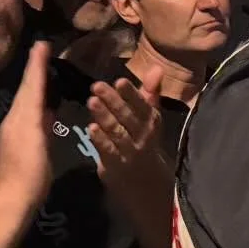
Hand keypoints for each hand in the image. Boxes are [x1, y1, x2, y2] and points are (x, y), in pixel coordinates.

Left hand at [0, 41, 53, 208]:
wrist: (15, 196)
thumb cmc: (31, 171)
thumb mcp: (39, 142)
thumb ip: (42, 119)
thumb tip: (48, 102)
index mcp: (22, 116)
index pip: (31, 84)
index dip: (37, 65)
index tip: (43, 44)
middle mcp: (17, 119)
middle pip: (27, 89)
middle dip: (35, 70)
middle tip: (44, 51)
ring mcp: (18, 130)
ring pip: (28, 100)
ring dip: (37, 84)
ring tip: (48, 71)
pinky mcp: (23, 142)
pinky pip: (32, 113)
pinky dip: (39, 102)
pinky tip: (48, 105)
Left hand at [87, 70, 166, 185]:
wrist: (144, 180)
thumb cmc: (142, 141)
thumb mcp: (148, 117)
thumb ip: (149, 92)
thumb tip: (157, 67)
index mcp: (151, 121)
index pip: (142, 105)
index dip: (132, 94)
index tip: (119, 81)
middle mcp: (143, 136)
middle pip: (128, 117)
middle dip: (113, 101)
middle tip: (96, 86)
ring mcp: (130, 151)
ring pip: (117, 132)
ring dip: (105, 117)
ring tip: (91, 102)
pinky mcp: (116, 165)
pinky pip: (108, 150)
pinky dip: (100, 140)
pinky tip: (91, 128)